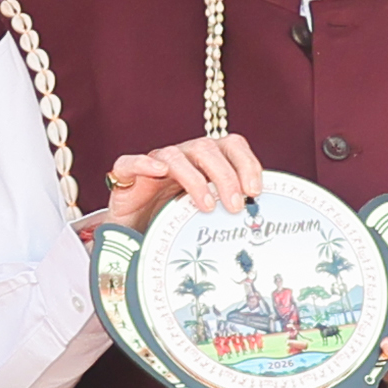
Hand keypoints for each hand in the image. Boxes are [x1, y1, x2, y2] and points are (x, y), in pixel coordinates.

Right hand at [99, 135, 267, 230]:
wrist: (132, 241)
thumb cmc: (174, 228)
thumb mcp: (207, 220)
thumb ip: (229, 214)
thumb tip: (262, 225)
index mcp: (205, 164)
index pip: (231, 146)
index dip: (246, 162)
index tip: (256, 191)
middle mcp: (182, 158)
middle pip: (207, 148)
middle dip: (226, 176)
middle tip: (236, 206)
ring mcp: (153, 166)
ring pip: (174, 155)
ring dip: (194, 179)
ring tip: (207, 207)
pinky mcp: (126, 178)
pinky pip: (129, 162)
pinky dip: (144, 163)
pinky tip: (158, 172)